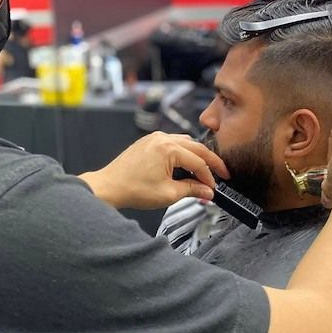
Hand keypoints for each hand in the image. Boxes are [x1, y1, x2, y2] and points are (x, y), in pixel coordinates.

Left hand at [79, 132, 228, 209]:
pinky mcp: (148, 142)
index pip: (198, 162)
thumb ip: (192, 190)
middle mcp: (162, 138)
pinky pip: (172, 143)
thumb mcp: (168, 193)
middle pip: (196, 147)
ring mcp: (154, 138)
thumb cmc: (132, 189)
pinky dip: (183, 154)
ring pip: (185, 143)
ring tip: (205, 171)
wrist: (109, 187)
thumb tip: (207, 191)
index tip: (215, 188)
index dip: (210, 177)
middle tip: (222, 174)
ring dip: (197, 156)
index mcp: (168, 148)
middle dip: (210, 162)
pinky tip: (186, 166)